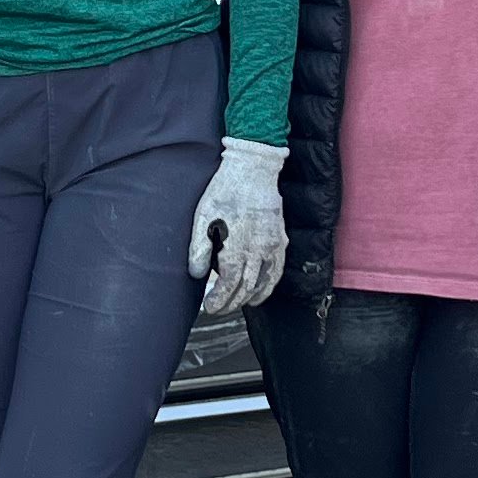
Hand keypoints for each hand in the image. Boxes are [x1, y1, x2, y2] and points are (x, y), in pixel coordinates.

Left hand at [187, 137, 288, 317]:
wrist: (253, 169)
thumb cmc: (225, 190)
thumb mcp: (203, 216)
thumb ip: (199, 249)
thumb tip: (197, 274)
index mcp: (237, 246)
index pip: (229, 285)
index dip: (219, 300)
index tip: (210, 307)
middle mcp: (258, 250)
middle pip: (246, 288)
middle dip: (232, 303)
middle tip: (219, 308)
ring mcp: (273, 246)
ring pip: (265, 284)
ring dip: (250, 298)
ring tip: (237, 304)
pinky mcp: (281, 240)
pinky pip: (278, 270)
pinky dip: (269, 285)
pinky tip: (260, 291)